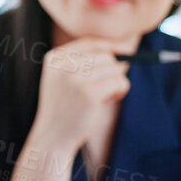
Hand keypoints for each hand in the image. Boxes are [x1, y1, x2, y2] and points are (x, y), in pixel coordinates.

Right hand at [32, 38, 130, 154]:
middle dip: (112, 71)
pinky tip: (110, 100)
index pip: (90, 43)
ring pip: (115, 69)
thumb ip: (83, 63)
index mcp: (54, 59)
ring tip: (105, 96)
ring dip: (117, 82)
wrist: (52, 137)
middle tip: (106, 89)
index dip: (111, 46)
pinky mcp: (89, 93)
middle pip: (106, 56)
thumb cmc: (63, 108)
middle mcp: (63, 65)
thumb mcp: (63, 79)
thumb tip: (124, 52)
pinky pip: (119, 81)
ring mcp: (75, 78)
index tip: (127, 51)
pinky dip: (120, 90)